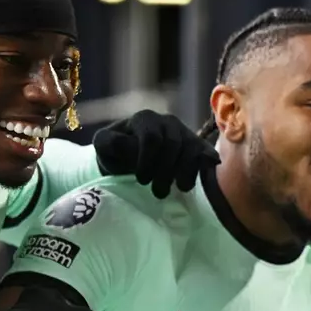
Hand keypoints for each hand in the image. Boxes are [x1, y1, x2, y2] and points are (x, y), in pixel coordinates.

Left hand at [93, 110, 219, 198]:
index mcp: (145, 119)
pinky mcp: (198, 147)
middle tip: (158, 192)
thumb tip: (122, 142)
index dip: (147, 161)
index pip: (152, 137)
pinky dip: (201, 169)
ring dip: (184, 173)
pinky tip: (192, 182)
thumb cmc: (116, 155)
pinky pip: (205, 155)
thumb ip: (108, 142)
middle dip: (165, 171)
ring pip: (191, 150)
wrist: (131, 163)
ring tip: (177, 189)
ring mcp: (185, 133)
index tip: (141, 180)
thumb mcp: (104, 146)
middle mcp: (167, 122)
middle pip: (172, 144)